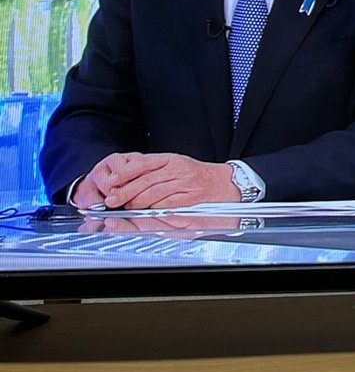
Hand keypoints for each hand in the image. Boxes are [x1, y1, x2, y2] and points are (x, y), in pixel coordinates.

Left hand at [76, 152, 240, 209]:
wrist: (225, 184)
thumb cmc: (196, 176)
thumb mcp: (174, 165)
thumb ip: (153, 169)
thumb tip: (126, 175)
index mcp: (170, 159)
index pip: (142, 163)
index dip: (125, 173)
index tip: (112, 181)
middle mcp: (177, 169)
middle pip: (144, 181)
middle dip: (125, 192)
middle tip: (113, 200)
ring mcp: (185, 183)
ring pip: (153, 194)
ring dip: (137, 203)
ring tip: (129, 208)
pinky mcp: (190, 198)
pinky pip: (167, 205)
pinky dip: (154, 210)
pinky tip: (147, 212)